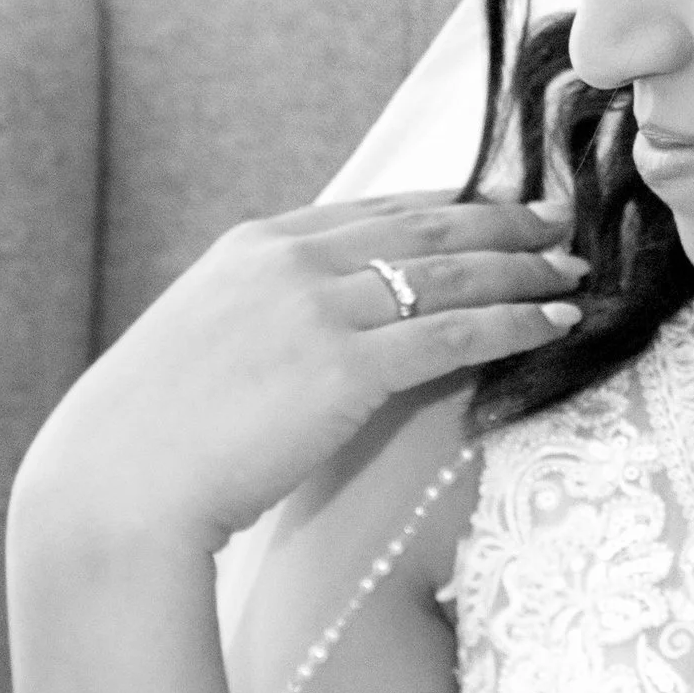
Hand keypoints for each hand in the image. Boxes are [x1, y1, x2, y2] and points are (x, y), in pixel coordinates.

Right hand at [10, 191, 584, 563]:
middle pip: (424, 226)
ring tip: (575, 271)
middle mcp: (289, 259)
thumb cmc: (154, 441)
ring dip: (524, 270)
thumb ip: (262, 323)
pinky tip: (558, 325)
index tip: (494, 210)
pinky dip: (516, 325)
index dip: (445, 208)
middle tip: (559, 222)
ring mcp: (316, 307)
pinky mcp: (343, 365)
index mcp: (254, 246)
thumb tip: (304, 342)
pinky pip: (453, 333)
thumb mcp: (205, 350)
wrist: (118, 485)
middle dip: (501, 224)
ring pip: (450, 273)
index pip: (374, 210)